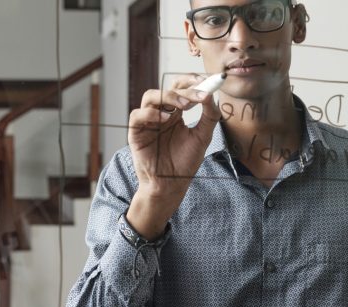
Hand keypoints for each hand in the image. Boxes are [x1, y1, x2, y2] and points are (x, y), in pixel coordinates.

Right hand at [125, 74, 221, 237]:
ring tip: (184, 106)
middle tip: (198, 95)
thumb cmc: (185, 162)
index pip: (180, 88)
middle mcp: (160, 114)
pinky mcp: (136, 133)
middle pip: (167, 89)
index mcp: (175, 113)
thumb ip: (209, 116)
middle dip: (184, 89)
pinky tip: (165, 120)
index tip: (206, 81)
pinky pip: (137, 115)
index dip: (191, 81)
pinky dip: (150, 113)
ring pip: (150, 96)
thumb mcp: (202, 137)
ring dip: (168, 97)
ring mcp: (147, 122)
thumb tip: (211, 95)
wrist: (171, 185)